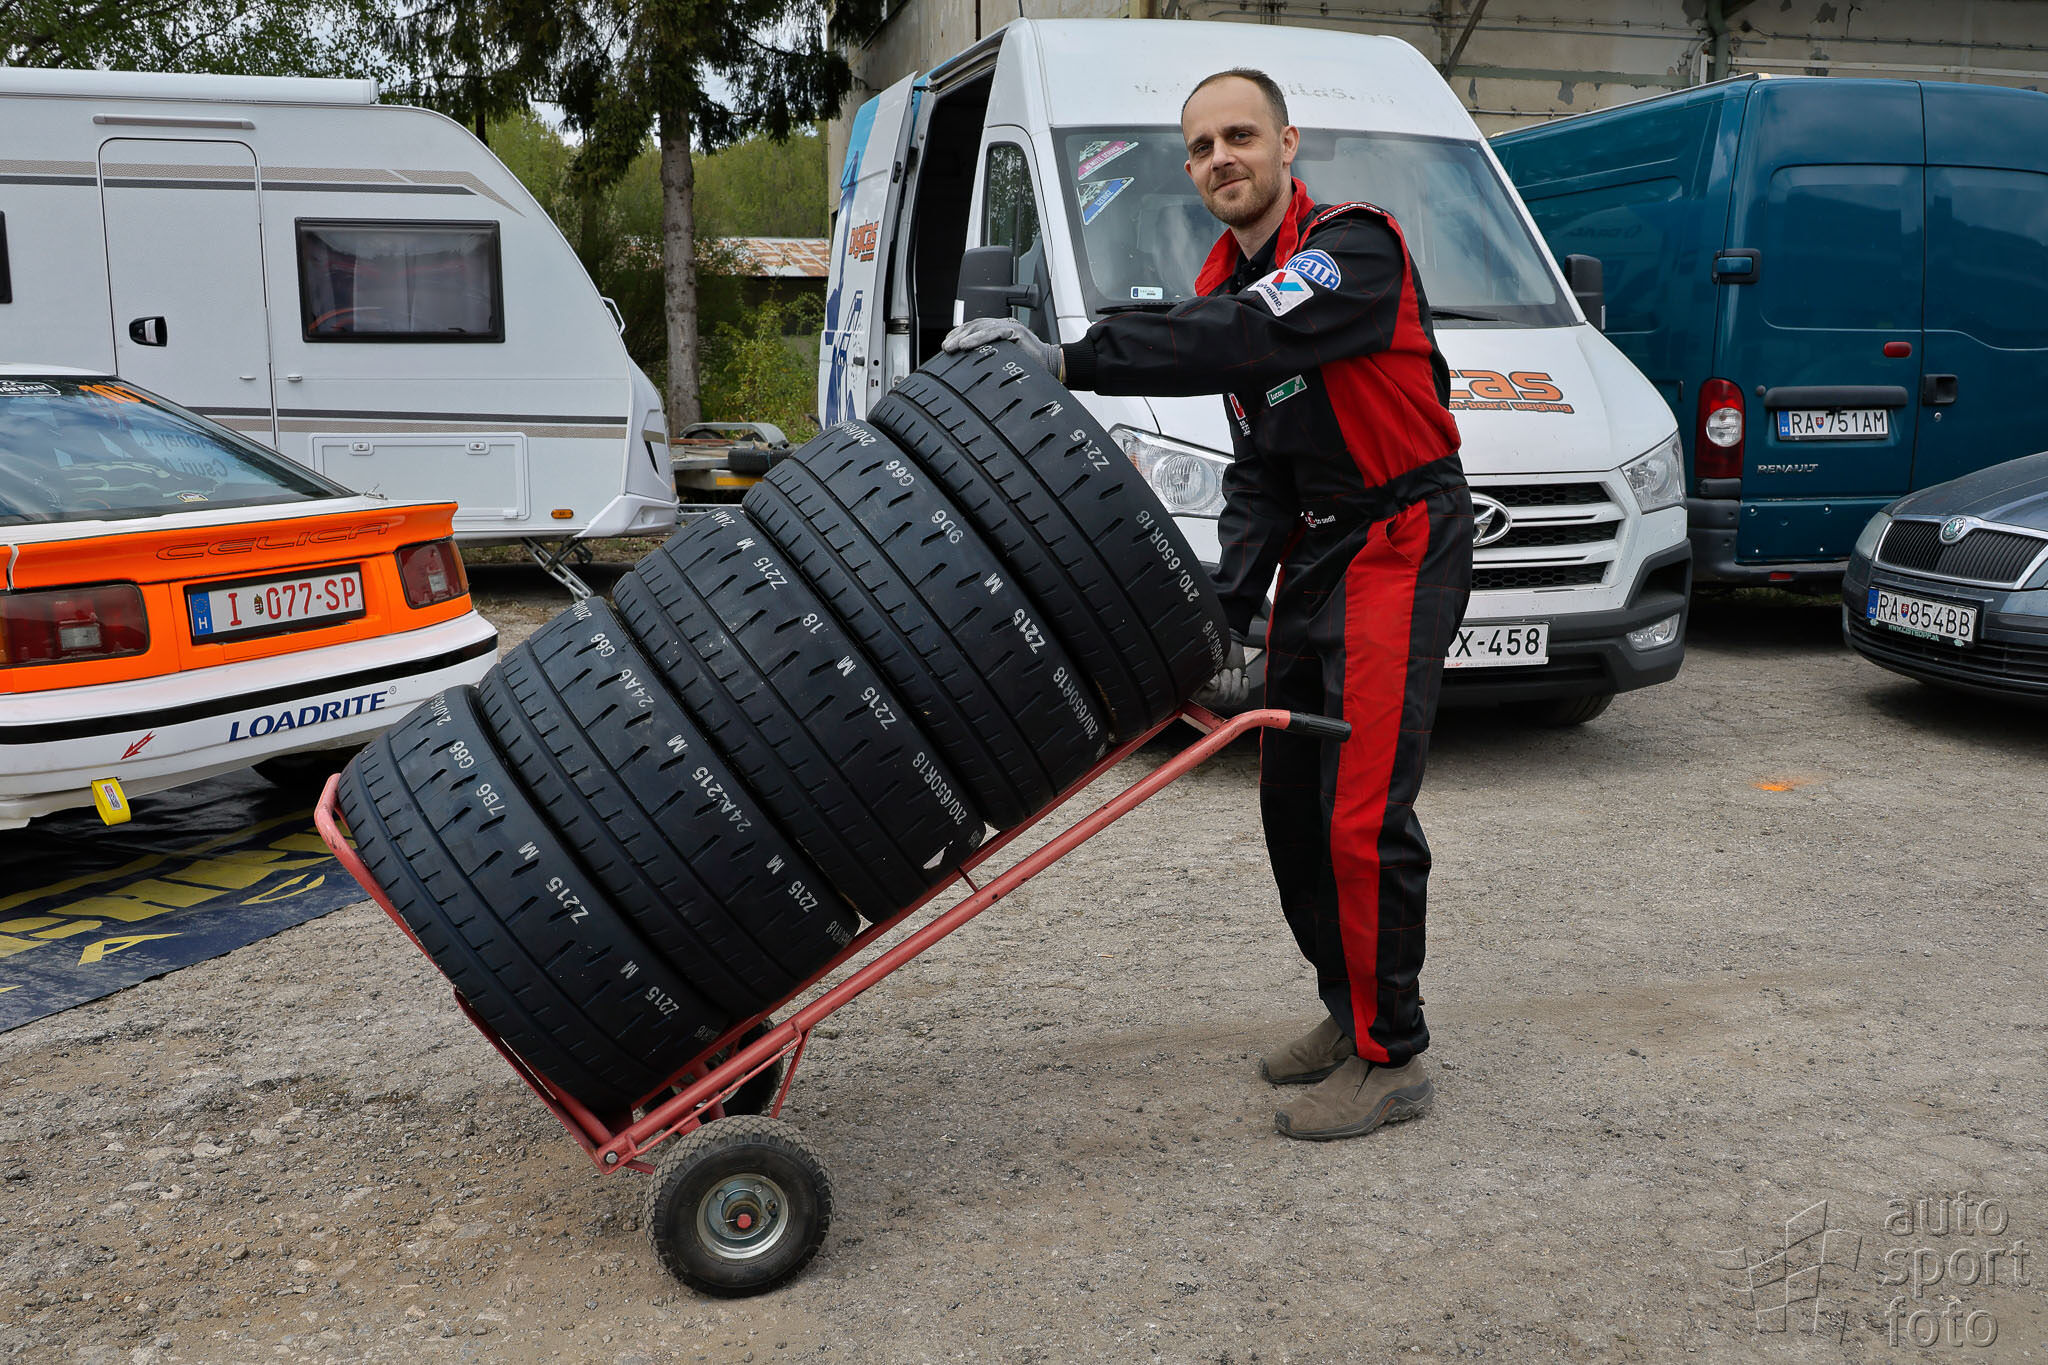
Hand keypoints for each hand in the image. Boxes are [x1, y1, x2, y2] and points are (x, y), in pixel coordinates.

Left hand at [941, 317, 1063, 378]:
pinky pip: (993, 332)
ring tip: (953, 347)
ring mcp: (1009, 326)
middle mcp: (1003, 325)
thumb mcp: (1003, 361)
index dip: (959, 334)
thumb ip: (988, 357)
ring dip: (964, 337)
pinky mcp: (1015, 331)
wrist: (1051, 366)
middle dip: (958, 336)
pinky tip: (967, 345)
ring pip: (981, 327)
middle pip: (975, 326)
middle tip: (946, 347)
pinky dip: (978, 338)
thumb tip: (967, 365)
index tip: (947, 344)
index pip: (974, 328)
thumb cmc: (1030, 366)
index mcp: (999, 330)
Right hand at [1192, 639, 1259, 710]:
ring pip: (1231, 699)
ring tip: (1232, 671)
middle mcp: (1206, 694)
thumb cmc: (1213, 650)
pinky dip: (1244, 685)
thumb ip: (1205, 673)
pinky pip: (1241, 697)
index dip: (1214, 684)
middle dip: (1226, 681)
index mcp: (1195, 687)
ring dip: (1235, 680)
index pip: (1205, 698)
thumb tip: (1213, 685)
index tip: (1215, 673)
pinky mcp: (1233, 694)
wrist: (1225, 644)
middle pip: (1220, 699)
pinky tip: (1240, 677)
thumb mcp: (1207, 659)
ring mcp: (1219, 695)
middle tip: (1224, 670)